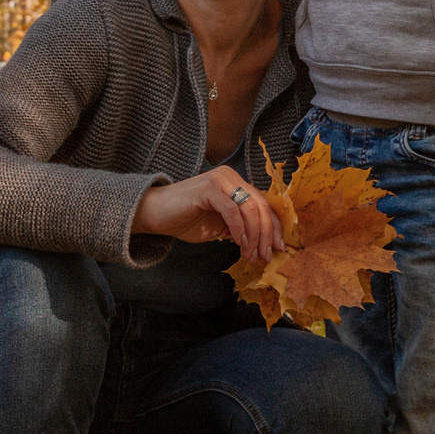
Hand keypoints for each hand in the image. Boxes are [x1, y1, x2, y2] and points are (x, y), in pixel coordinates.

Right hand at [129, 165, 285, 260]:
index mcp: (236, 183)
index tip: (279, 248)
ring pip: (249, 208)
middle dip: (267, 234)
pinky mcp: (208, 188)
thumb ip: (241, 227)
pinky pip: (232, 210)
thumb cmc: (186, 219)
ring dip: (254, 236)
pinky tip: (238, 243)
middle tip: (266, 256)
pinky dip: (239, 229)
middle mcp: (230, 177)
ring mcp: (219, 180)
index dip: (274, 227)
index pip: (263, 204)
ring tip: (251, 255)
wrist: (155, 214)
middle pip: (260, 206)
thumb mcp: (220, 225)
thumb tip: (263, 243)